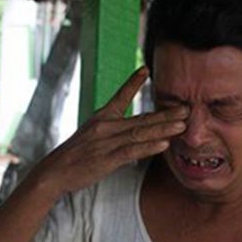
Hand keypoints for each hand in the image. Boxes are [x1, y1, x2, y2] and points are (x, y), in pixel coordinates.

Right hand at [28, 67, 185, 198]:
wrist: (53, 172)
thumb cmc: (74, 156)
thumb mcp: (91, 135)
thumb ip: (112, 131)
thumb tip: (133, 132)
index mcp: (101, 118)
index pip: (120, 96)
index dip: (133, 82)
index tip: (146, 69)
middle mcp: (105, 126)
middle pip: (141, 118)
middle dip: (166, 113)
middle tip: (187, 108)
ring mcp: (106, 142)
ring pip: (141, 134)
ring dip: (164, 129)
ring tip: (183, 124)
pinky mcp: (106, 159)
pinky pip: (132, 151)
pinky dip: (149, 148)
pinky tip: (164, 144)